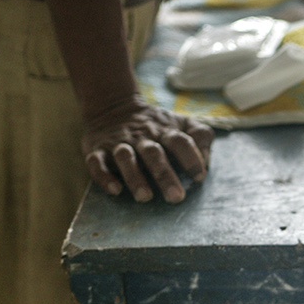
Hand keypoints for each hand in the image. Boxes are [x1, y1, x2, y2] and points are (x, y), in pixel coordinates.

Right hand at [82, 97, 214, 202]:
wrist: (113, 106)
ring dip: (135, 177)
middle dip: (165, 175)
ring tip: (145, 197)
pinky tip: (115, 190)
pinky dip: (104, 177)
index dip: (191, 157)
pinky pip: (96, 163)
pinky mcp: (97, 150)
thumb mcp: (181, 123)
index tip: (198, 176)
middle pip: (154, 153)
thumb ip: (201, 136)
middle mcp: (142, 137)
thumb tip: (207, 160)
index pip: (181, 141)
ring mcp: (119, 143)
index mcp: (165, 132)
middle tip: (176, 197)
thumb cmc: (157, 126)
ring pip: (125, 157)